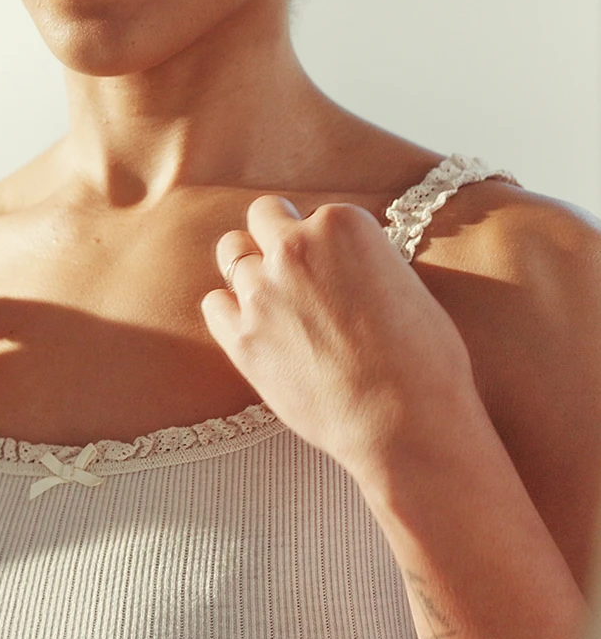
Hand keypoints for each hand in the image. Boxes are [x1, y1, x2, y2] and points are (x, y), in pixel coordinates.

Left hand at [200, 195, 481, 480]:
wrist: (403, 423)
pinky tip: (251, 325)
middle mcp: (295, 247)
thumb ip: (365, 262)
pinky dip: (229, 310)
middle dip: (277, 235)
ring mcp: (262, 291)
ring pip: (232, 253)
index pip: (317, 214)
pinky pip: (214, 304)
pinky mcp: (241, 336)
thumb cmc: (424, 361)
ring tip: (273, 297)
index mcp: (342, 225)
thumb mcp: (406, 286)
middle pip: (263, 215)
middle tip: (295, 268)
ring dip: (250, 269)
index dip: (325, 241)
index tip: (336, 267)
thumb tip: (345, 264)